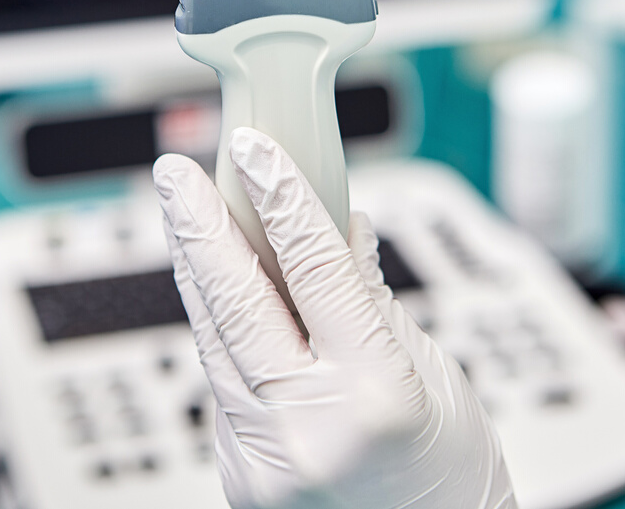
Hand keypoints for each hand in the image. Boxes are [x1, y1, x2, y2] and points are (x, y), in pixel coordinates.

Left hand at [153, 127, 514, 508]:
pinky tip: (214, 293)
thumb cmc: (451, 477)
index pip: (317, 270)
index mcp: (375, 393)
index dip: (283, 198)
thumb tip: (340, 229)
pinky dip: (219, 332)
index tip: (255, 149)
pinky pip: (220, 384)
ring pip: (213, 339)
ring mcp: (264, 458)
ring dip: (194, 271)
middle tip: (174, 172)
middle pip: (238, 302)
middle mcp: (309, 426)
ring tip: (182, 217)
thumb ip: (371, 302)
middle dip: (199, 225)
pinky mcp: (239, 475)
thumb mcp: (432, 375)